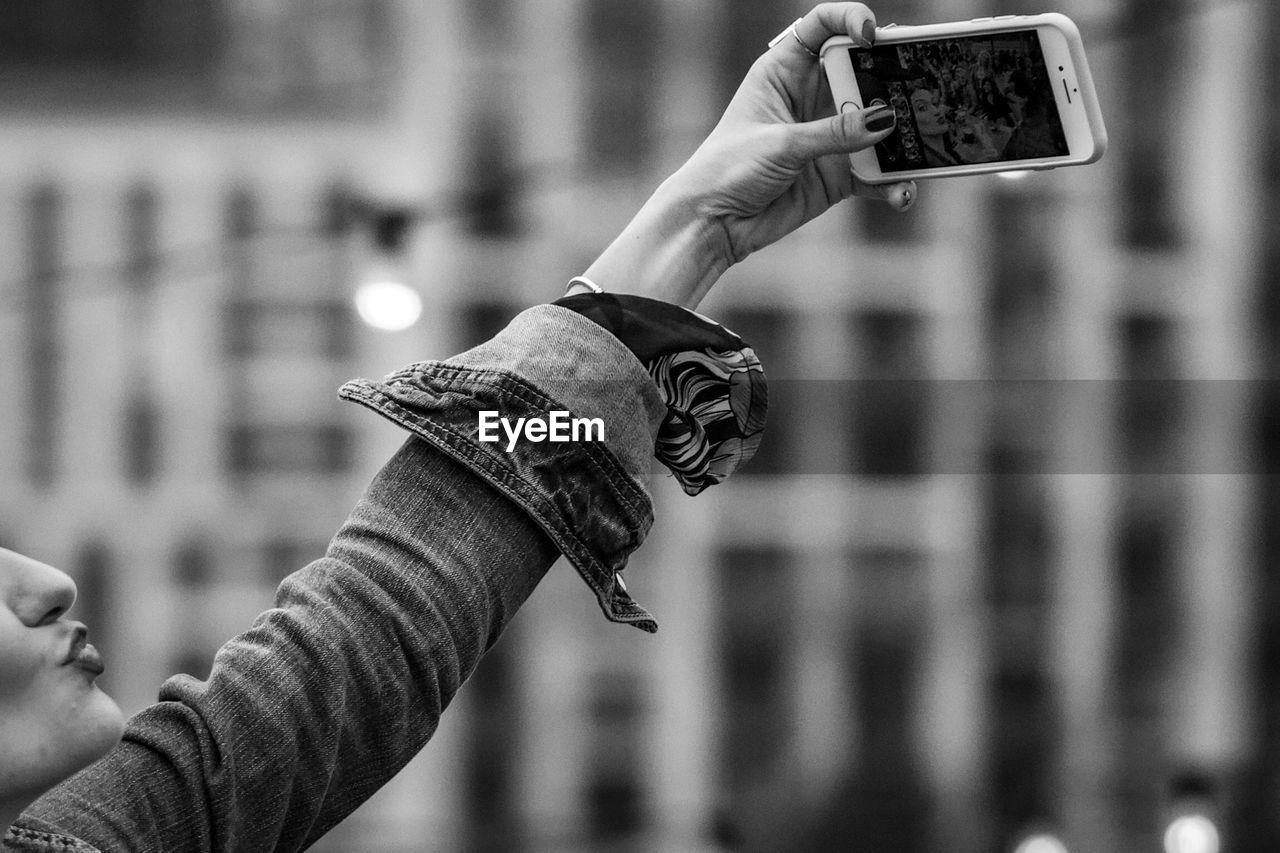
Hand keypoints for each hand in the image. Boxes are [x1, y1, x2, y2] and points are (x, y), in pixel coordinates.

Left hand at [676, 2, 915, 263]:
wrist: (712, 224)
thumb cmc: (728, 169)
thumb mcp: (781, 143)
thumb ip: (834, 132)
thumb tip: (885, 122)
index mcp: (785, 71)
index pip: (822, 27)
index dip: (850, 20)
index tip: (871, 35)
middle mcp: (811, 98)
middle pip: (863, 74)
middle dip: (894, 81)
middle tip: (919, 90)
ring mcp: (828, 137)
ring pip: (877, 126)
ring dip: (902, 137)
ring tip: (922, 145)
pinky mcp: (837, 175)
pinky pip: (876, 174)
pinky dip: (892, 183)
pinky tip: (902, 193)